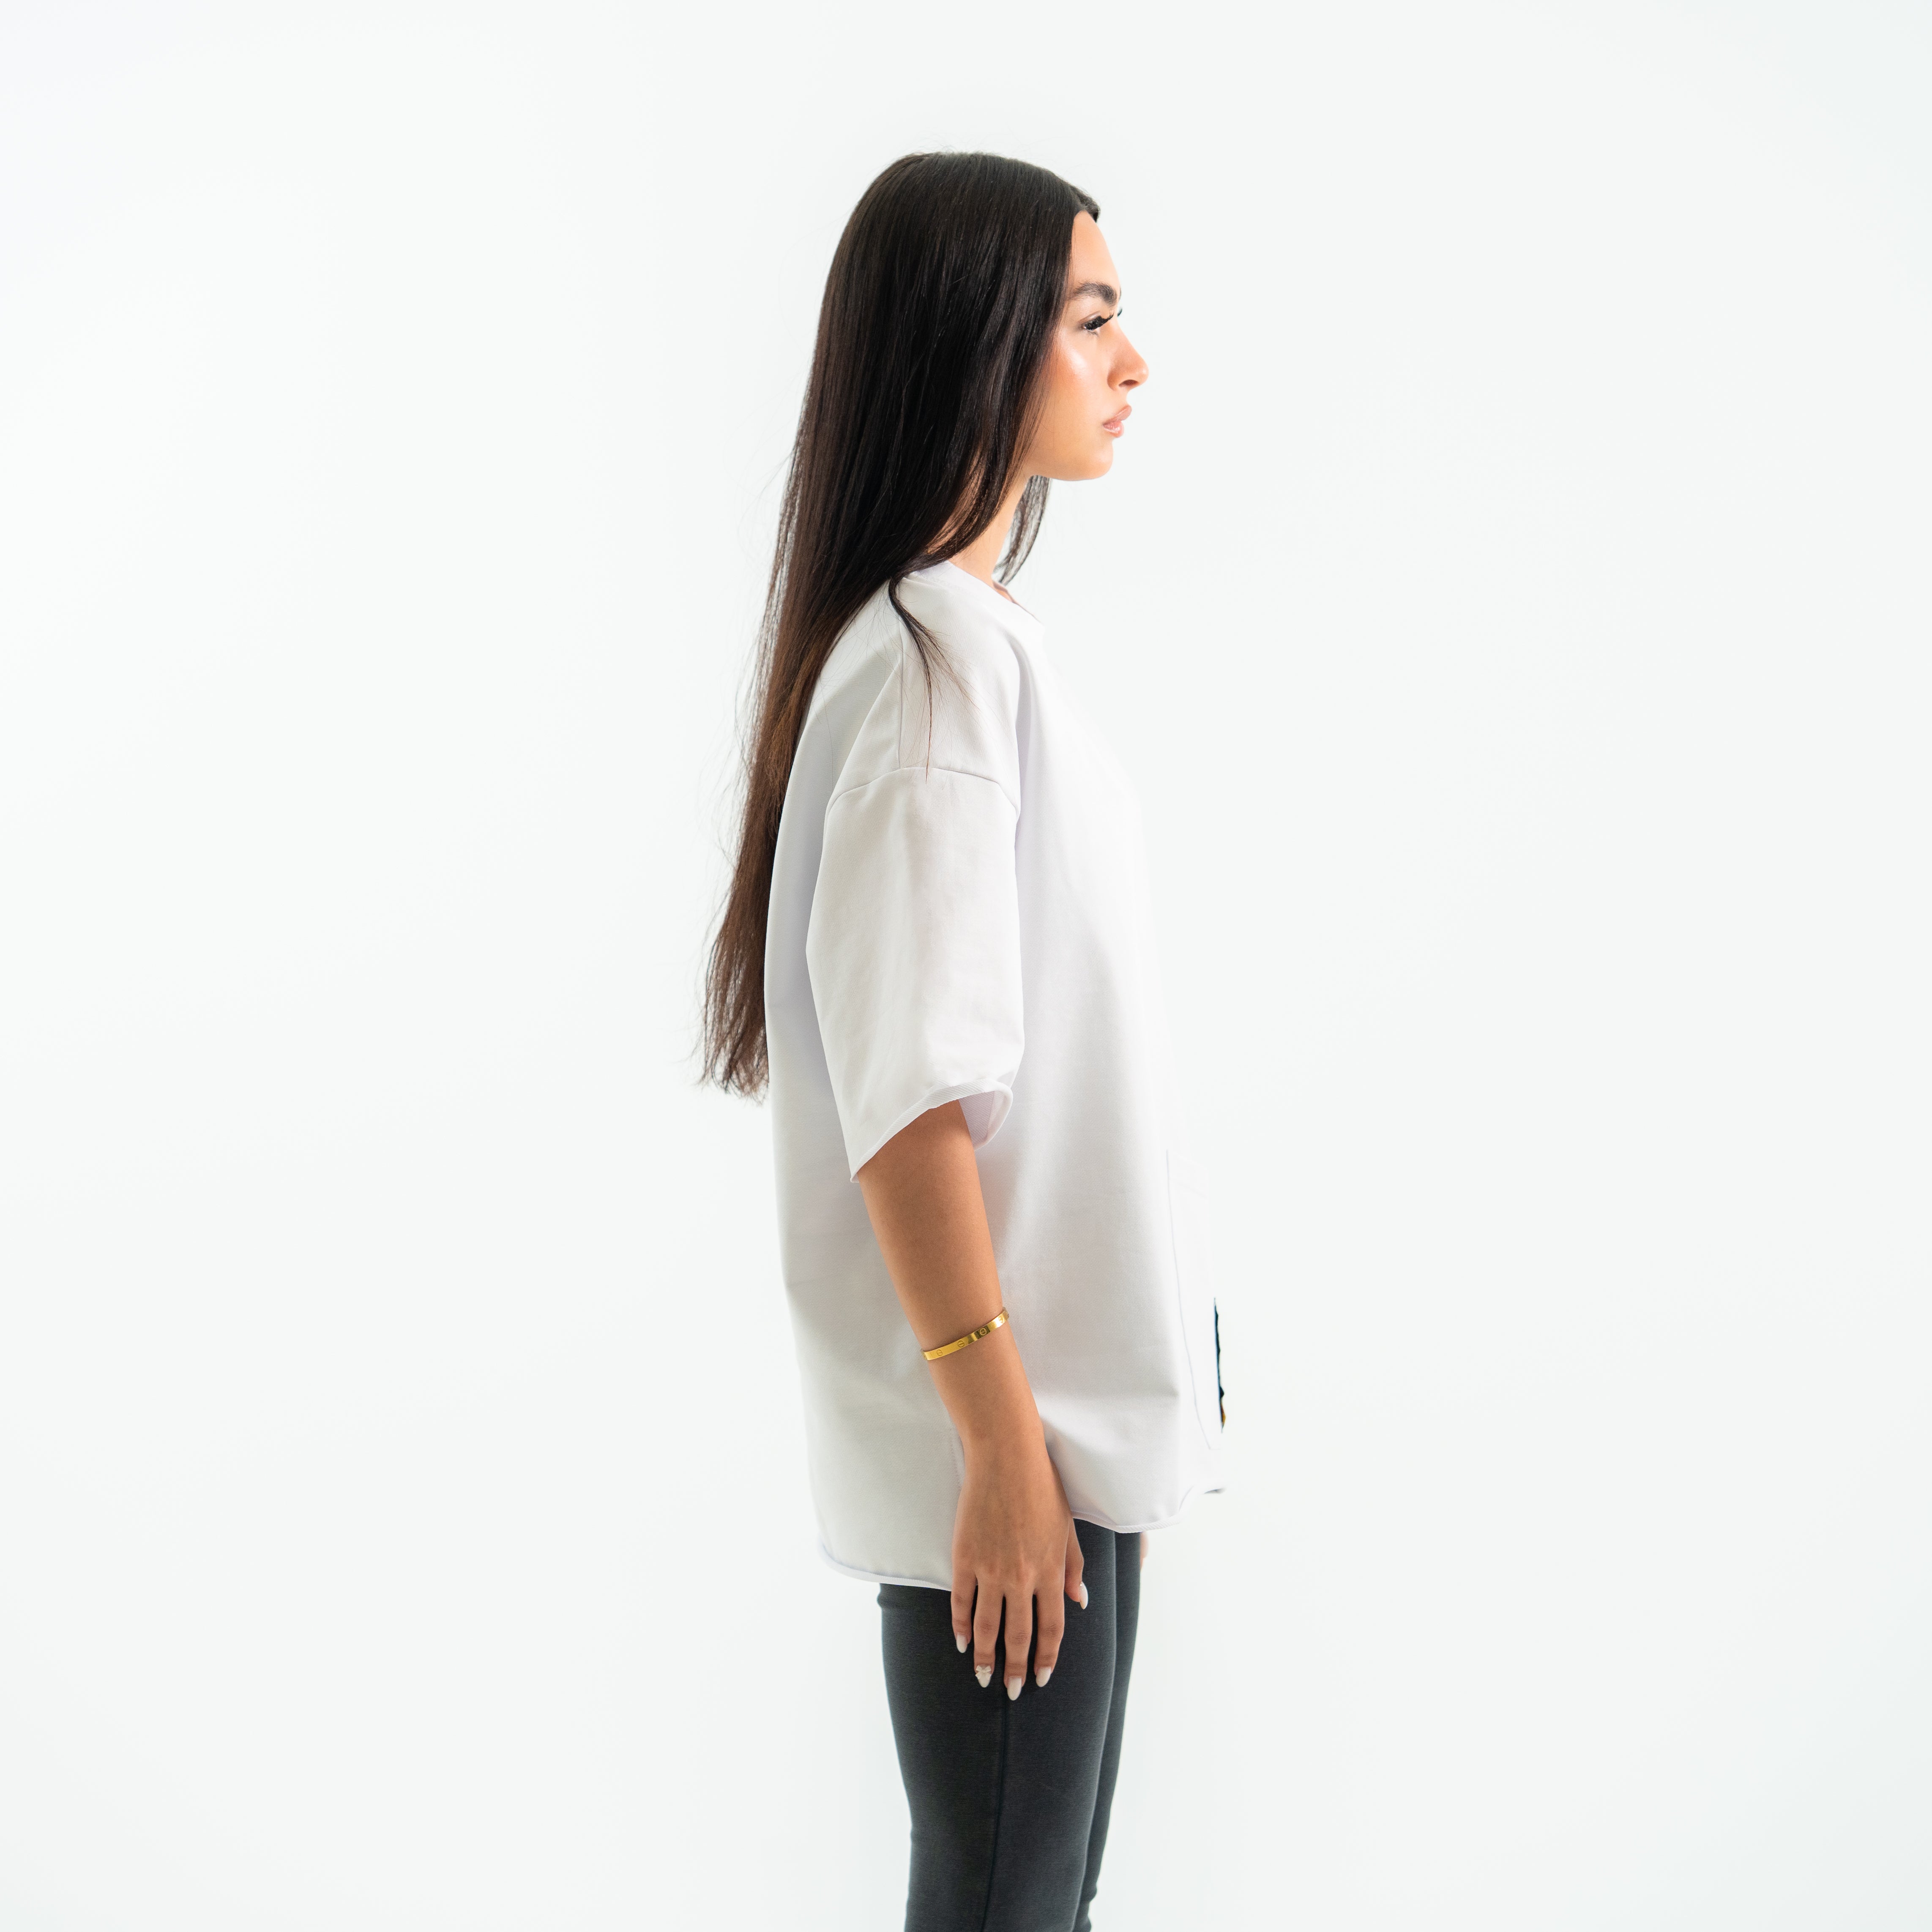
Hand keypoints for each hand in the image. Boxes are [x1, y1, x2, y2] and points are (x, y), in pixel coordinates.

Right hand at [949, 1430, 1085, 1696]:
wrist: (1006, 1457)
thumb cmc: (1042, 1487)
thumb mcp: (1068, 1527)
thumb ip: (1074, 1566)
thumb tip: (1080, 1601)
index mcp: (1051, 1570)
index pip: (1052, 1628)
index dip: (1047, 1657)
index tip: (1042, 1678)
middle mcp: (1022, 1576)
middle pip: (1018, 1635)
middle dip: (1015, 1669)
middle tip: (1009, 1691)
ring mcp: (991, 1569)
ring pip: (987, 1626)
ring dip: (985, 1657)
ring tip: (982, 1678)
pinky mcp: (965, 1557)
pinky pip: (962, 1601)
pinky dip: (961, 1625)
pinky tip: (962, 1641)